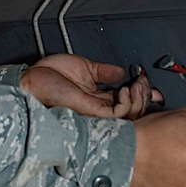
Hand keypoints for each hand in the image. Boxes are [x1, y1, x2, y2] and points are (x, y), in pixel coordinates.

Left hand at [20, 54, 161, 119]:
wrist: (33, 80)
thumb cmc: (49, 76)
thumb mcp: (85, 68)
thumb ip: (105, 71)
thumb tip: (122, 71)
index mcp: (98, 100)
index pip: (127, 103)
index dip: (143, 97)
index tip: (152, 88)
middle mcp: (99, 109)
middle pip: (133, 112)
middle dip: (145, 96)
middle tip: (144, 82)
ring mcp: (96, 113)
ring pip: (129, 117)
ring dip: (139, 99)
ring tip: (137, 85)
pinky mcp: (92, 113)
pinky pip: (117, 115)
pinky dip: (127, 104)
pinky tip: (125, 91)